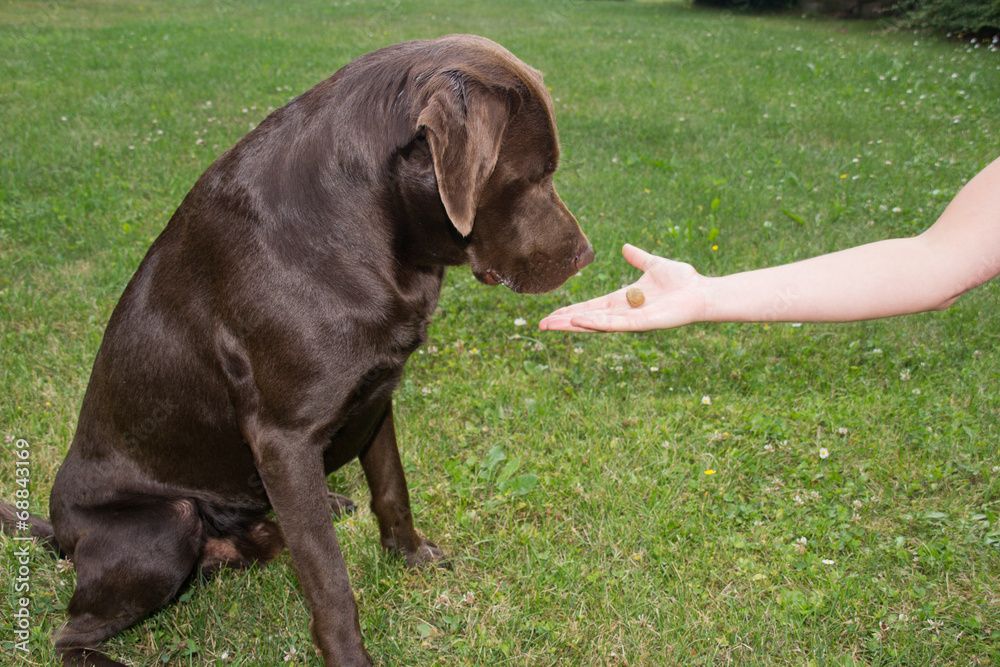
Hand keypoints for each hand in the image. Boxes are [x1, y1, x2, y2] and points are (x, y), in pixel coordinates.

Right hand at [539, 244, 707, 331]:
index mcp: (623, 300)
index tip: (553, 315)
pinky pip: (615, 324)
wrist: (702, 292)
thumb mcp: (654, 264)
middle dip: (565, 322)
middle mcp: (624, 312)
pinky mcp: (642, 323)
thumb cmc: (682, 281)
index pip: (592, 307)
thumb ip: (639, 258)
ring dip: (574, 324)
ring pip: (597, 323)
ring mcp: (631, 320)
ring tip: (552, 325)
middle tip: (542, 325)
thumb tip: (626, 248)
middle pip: (588, 318)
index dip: (572, 311)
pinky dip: (596, 323)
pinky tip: (578, 321)